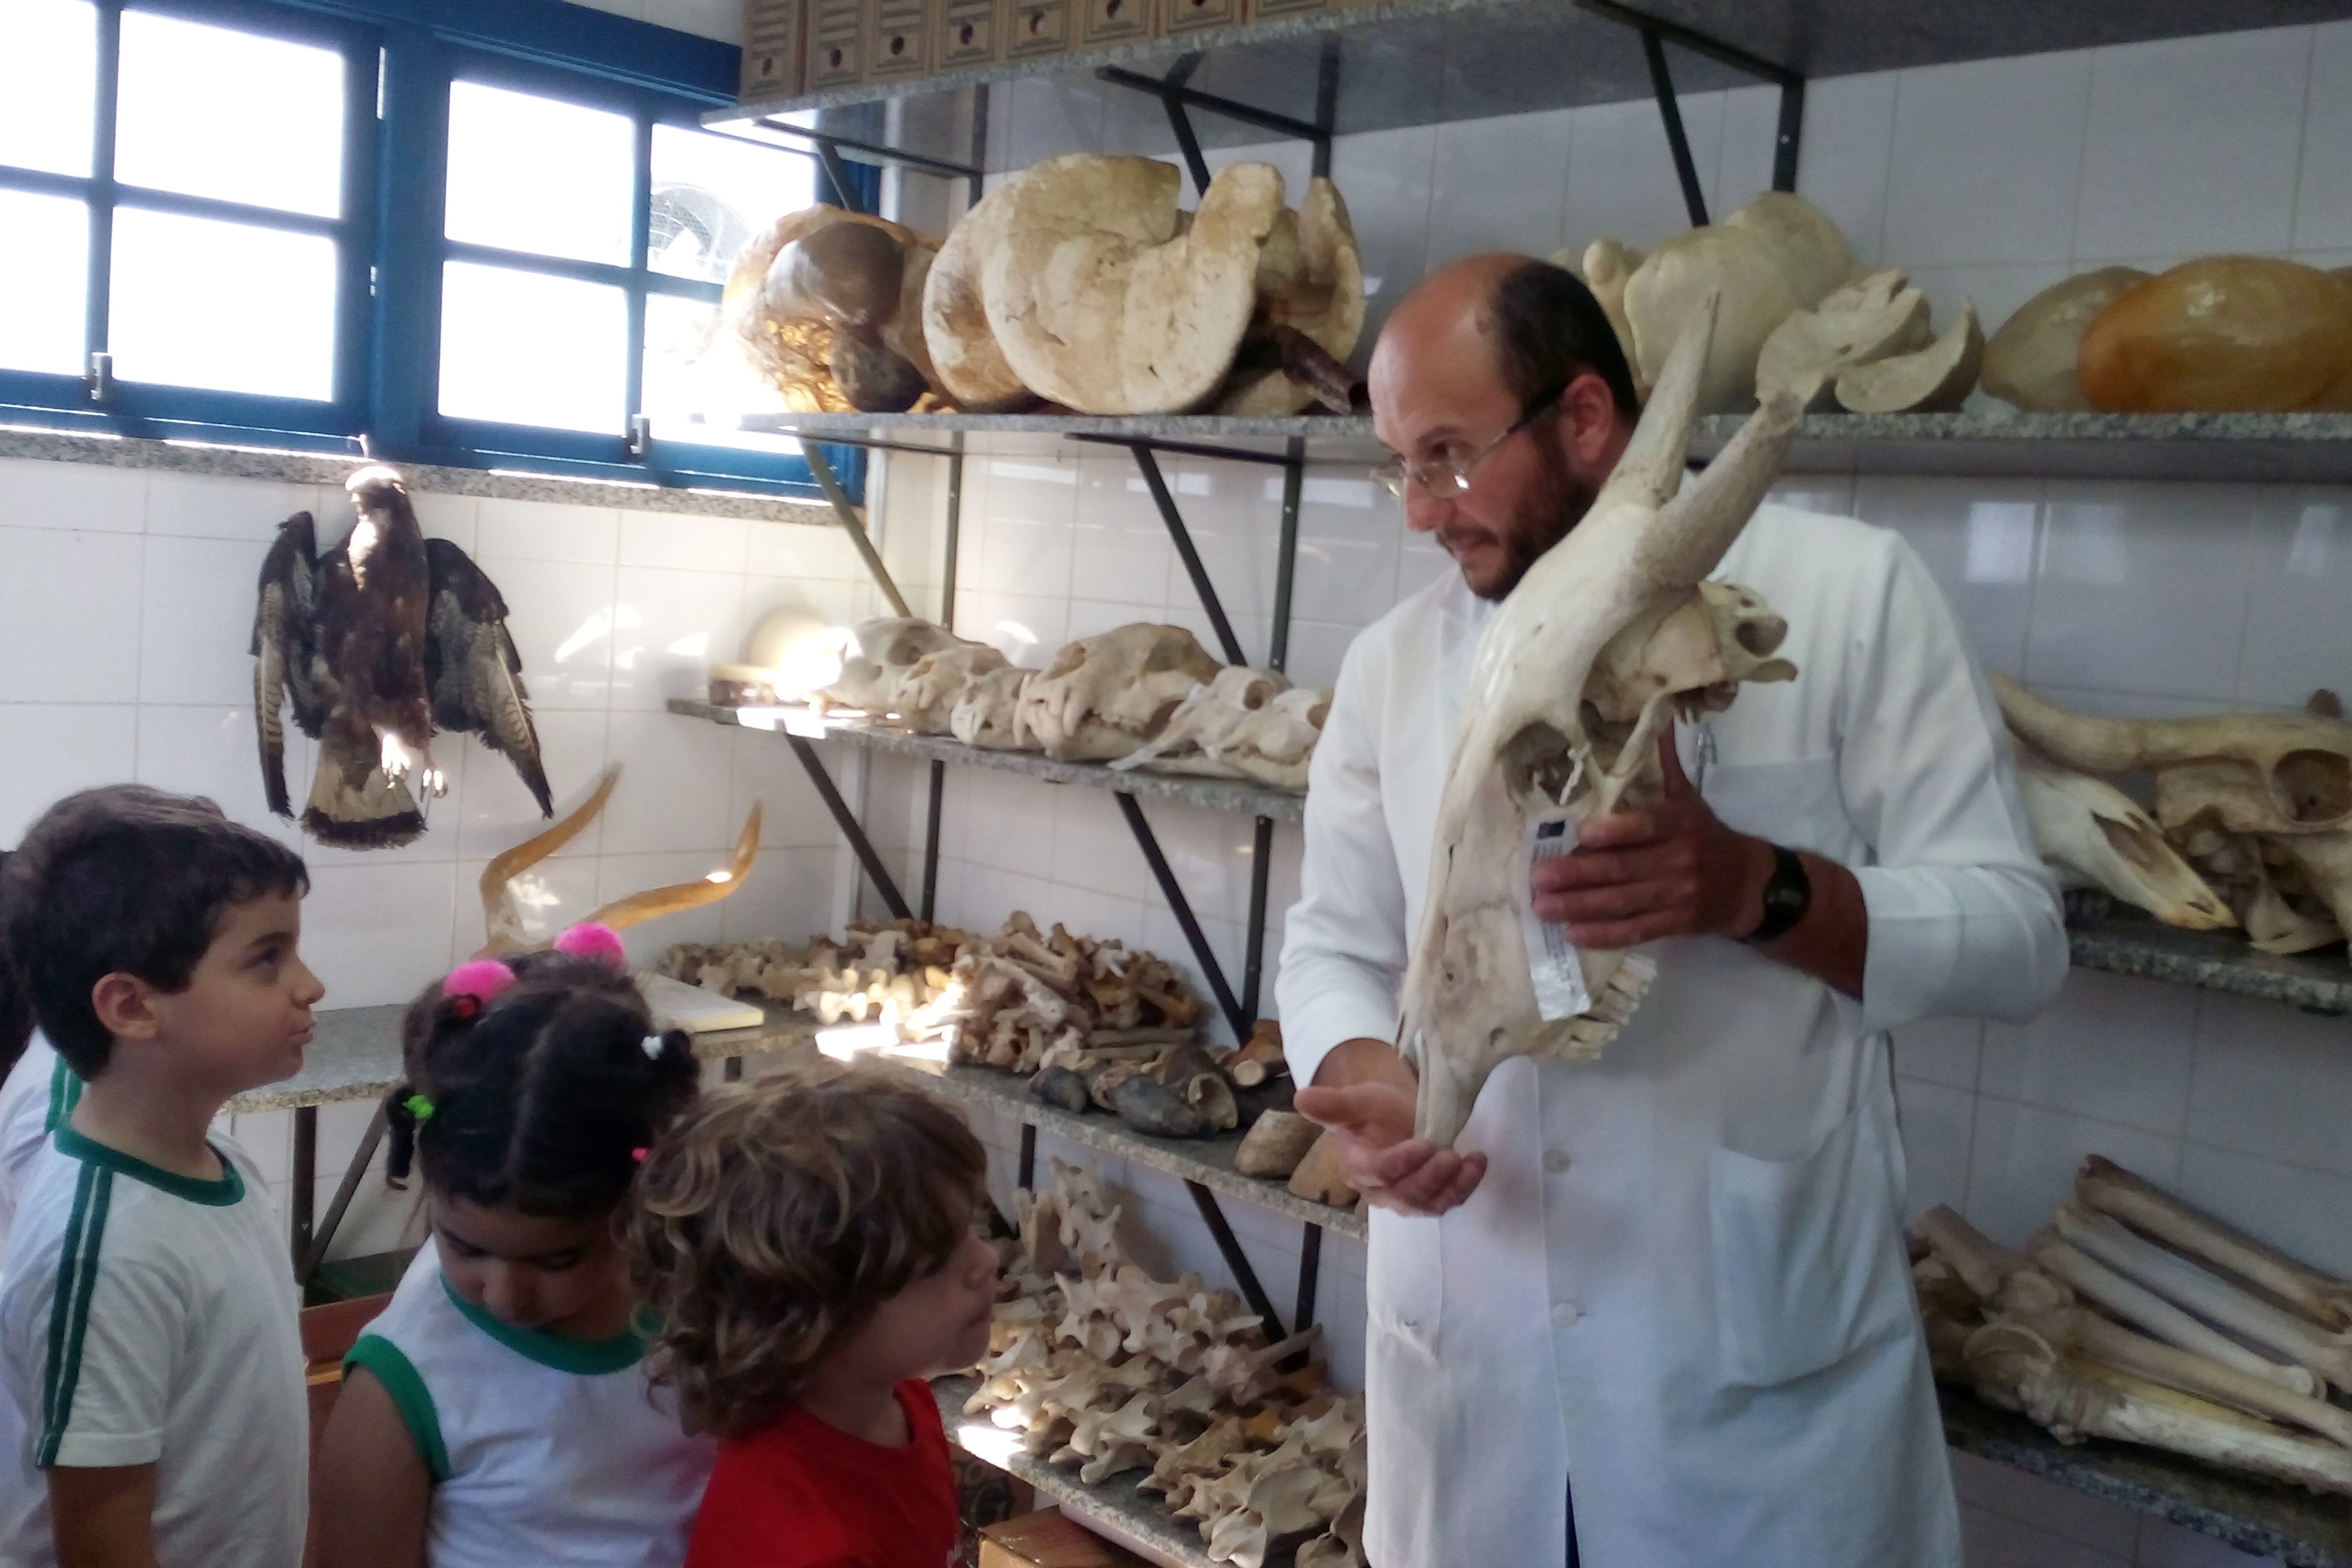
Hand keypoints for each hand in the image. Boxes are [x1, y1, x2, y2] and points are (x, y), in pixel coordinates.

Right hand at [1293, 1040, 1486, 1217]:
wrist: (1394, 1117)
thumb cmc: (1373, 1109)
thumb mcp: (1356, 1100)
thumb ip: (1333, 1104)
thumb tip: (1300, 1097)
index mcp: (1358, 1166)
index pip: (1378, 1173)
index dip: (1400, 1163)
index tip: (1425, 1145)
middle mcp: (1380, 1191)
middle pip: (1405, 1195)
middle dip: (1429, 1178)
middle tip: (1449, 1154)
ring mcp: (1407, 1197)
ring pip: (1427, 1204)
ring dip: (1452, 1187)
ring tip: (1470, 1162)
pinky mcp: (1430, 1197)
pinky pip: (1448, 1201)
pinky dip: (1466, 1187)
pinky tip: (1478, 1163)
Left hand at [1531, 732, 1773, 947]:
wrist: (1749, 886)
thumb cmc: (1707, 835)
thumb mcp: (1690, 798)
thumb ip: (1666, 764)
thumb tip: (1655, 718)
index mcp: (1679, 824)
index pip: (1646, 827)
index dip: (1616, 832)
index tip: (1581, 834)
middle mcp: (1678, 860)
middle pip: (1623, 869)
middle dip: (1577, 874)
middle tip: (1538, 877)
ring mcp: (1676, 896)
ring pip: (1622, 903)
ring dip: (1579, 906)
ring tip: (1541, 907)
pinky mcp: (1673, 924)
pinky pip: (1634, 931)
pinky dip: (1602, 934)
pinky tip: (1571, 933)